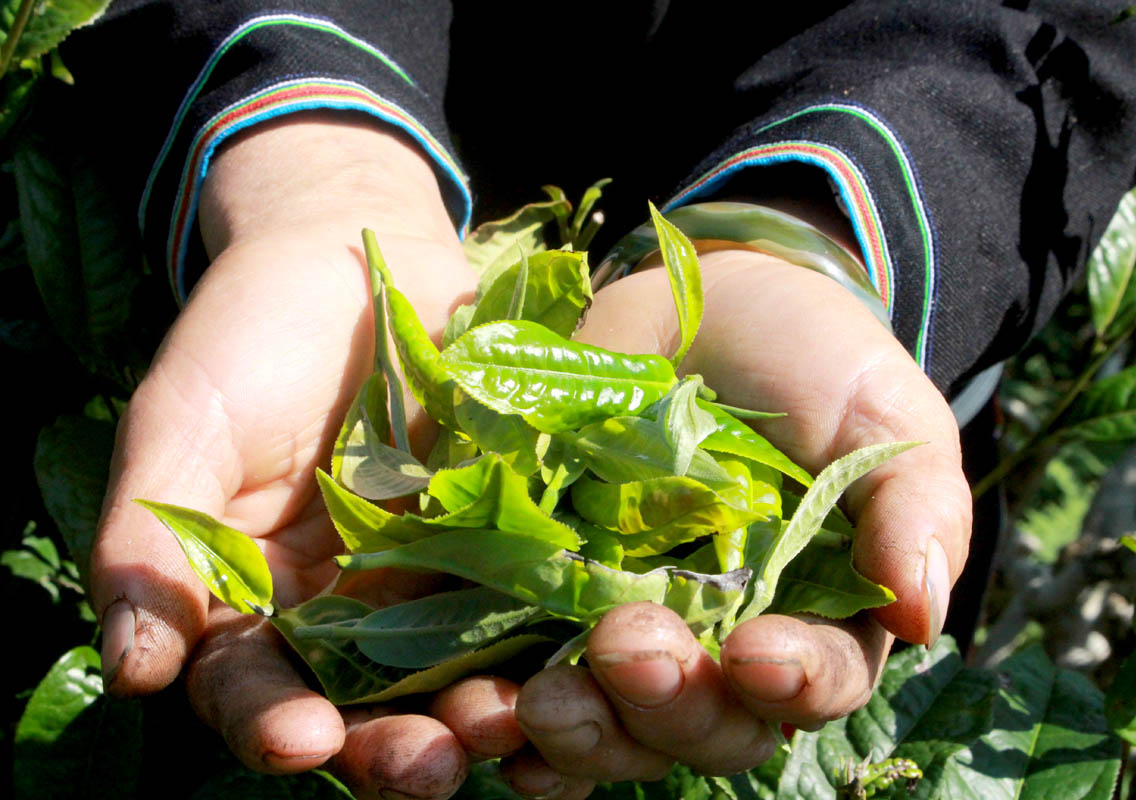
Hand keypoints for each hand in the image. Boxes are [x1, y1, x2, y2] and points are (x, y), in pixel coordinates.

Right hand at [92, 115, 520, 797]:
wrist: (356, 249)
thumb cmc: (248, 333)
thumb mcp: (184, 422)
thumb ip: (149, 540)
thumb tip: (133, 669)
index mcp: (255, 597)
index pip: (254, 686)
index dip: (270, 721)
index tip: (299, 739)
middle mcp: (345, 607)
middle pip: (365, 705)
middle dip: (391, 746)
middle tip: (426, 769)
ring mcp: (432, 575)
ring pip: (455, 668)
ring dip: (479, 710)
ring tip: (504, 727)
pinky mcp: (505, 534)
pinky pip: (527, 595)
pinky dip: (547, 634)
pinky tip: (571, 658)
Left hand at [508, 247, 971, 791]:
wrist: (698, 304)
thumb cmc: (810, 357)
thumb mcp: (879, 412)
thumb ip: (913, 505)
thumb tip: (923, 616)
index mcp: (815, 615)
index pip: (816, 683)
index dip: (792, 685)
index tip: (757, 654)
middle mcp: (722, 644)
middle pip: (706, 726)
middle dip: (669, 704)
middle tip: (628, 644)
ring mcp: (629, 626)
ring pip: (614, 725)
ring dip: (580, 731)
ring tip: (541, 700)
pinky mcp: (545, 597)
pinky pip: (524, 686)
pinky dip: (504, 719)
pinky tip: (486, 720)